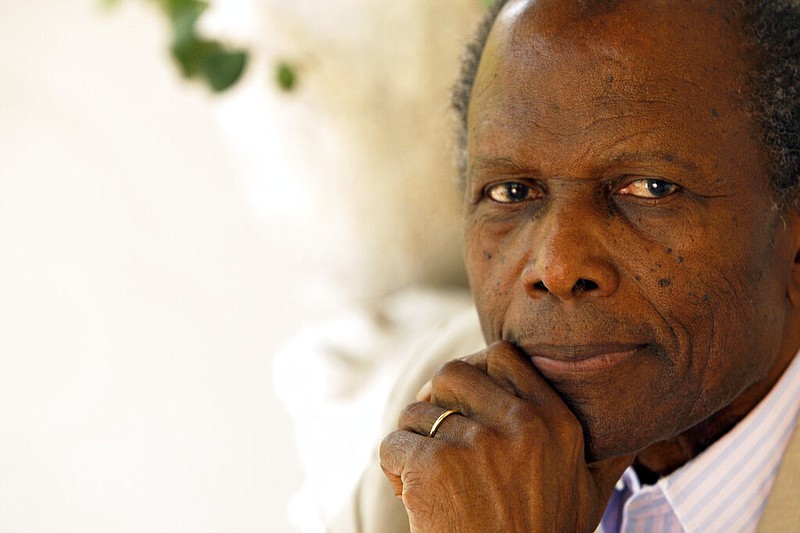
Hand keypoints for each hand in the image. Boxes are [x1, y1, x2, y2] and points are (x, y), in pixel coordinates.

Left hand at [380, 341, 632, 532]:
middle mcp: (521, 425)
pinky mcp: (434, 467)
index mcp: (556, 420)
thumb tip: (644, 415)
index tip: (464, 400)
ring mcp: (476, 444)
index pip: (502, 356)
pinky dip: (394, 466)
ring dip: (413, 439)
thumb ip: (606, 446)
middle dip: (435, 401)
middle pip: (451, 374)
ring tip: (427, 476)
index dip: (474, 371)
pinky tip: (411, 494)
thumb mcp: (588, 489)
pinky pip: (393, 443)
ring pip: (416, 411)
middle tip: (435, 433)